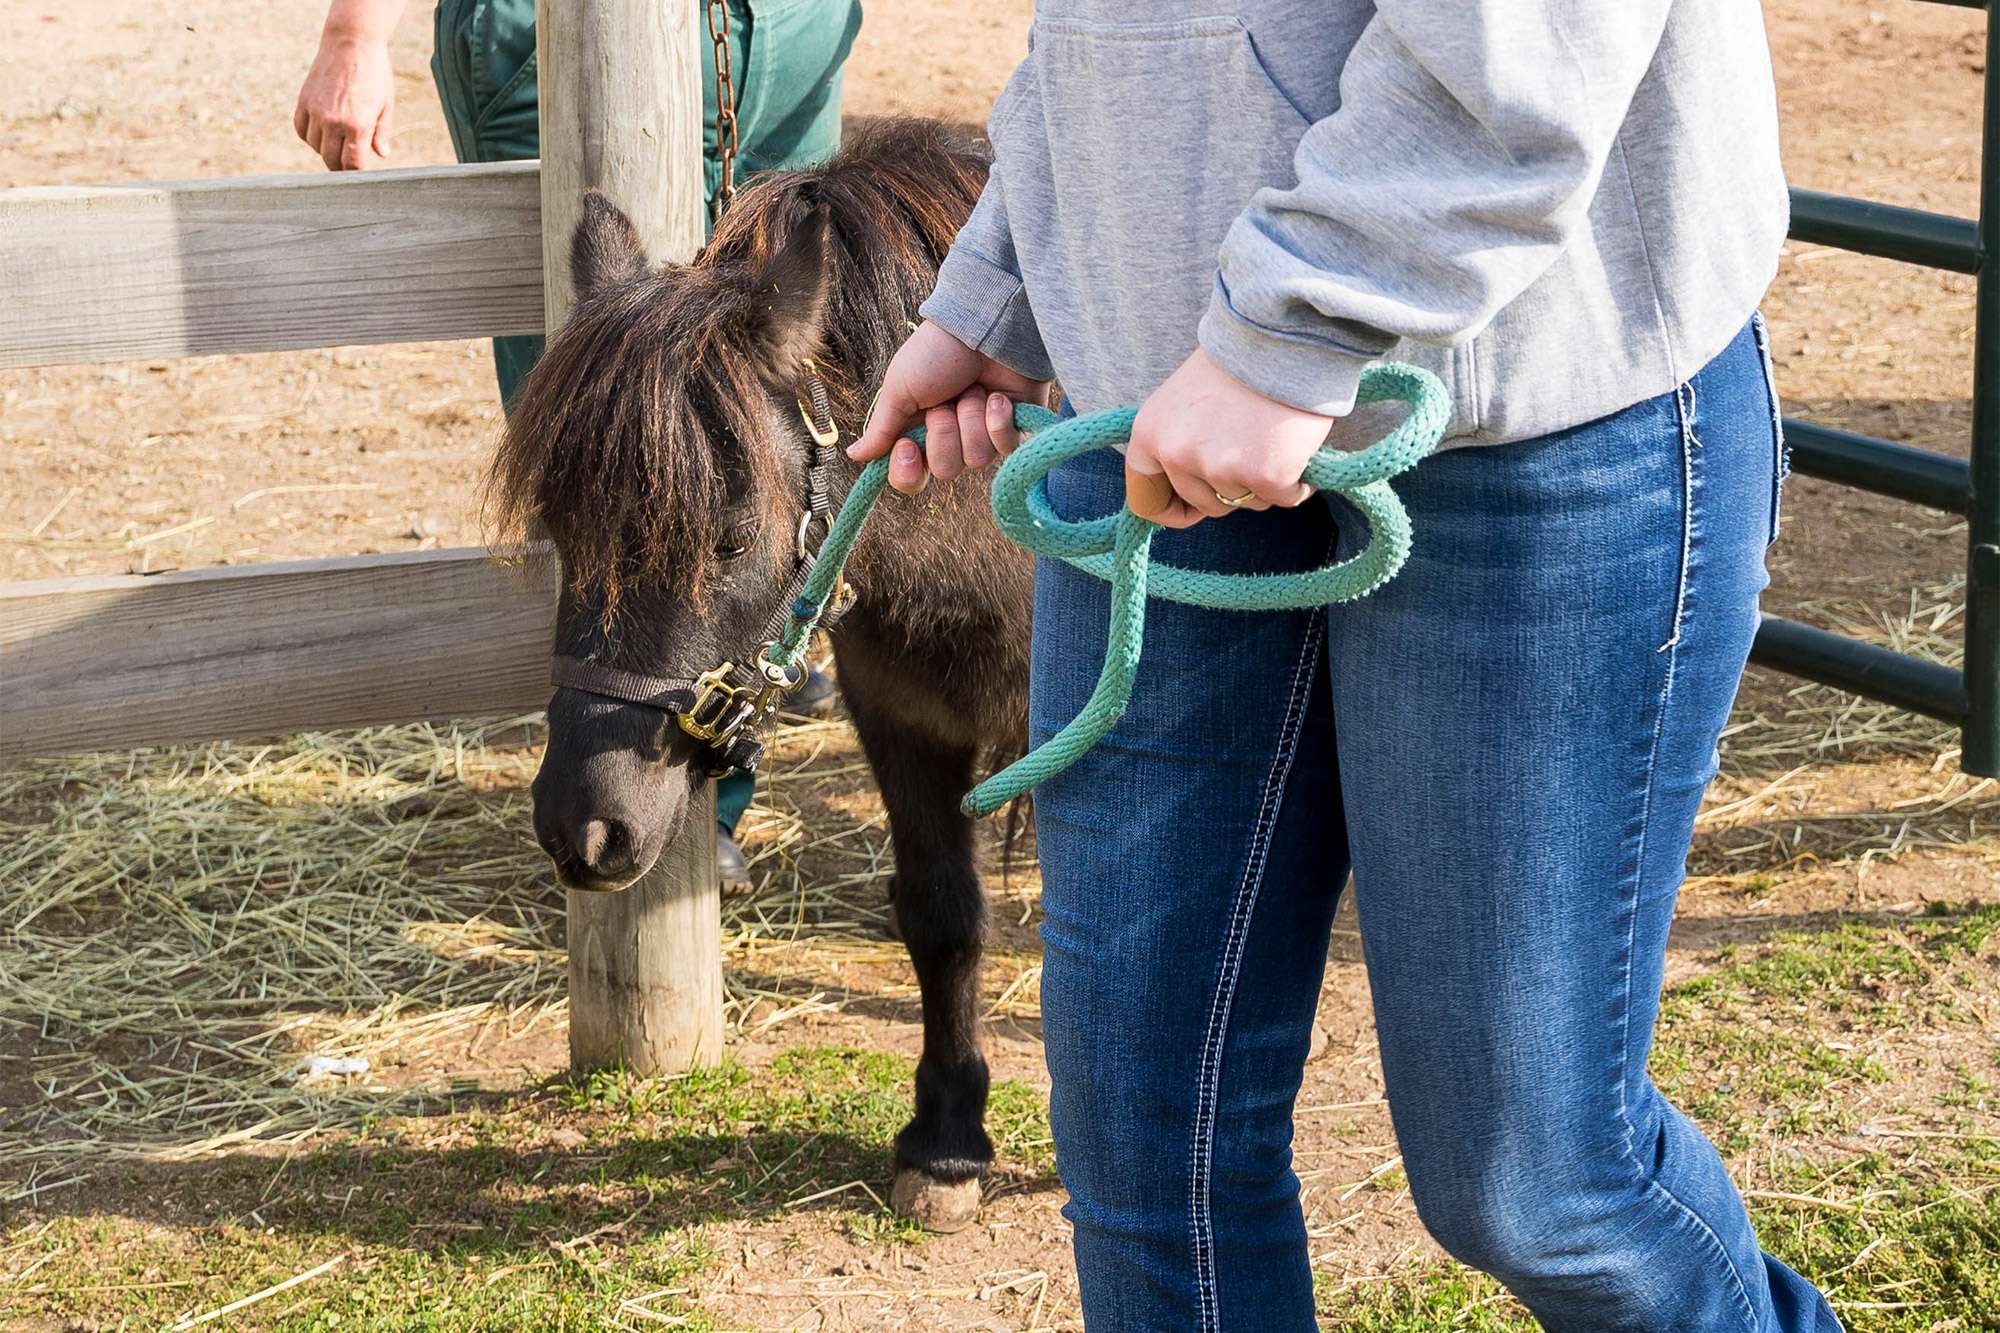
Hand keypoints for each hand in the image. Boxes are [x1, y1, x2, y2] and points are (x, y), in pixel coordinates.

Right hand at [294, 33, 394, 169]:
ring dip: (326, 150)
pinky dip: (310, 136)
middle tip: (350, 163)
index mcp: (357, 126)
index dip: (358, 172)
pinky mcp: (304, 101)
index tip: (362, 172)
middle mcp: (333, 122)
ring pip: (315, 147)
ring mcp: (316, 111)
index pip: (353, 165)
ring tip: (338, 143)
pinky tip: (322, 132)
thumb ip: (381, 132)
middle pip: (332, 161)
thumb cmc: (374, 73)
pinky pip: (301, 130)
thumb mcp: (385, 105)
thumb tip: (381, 154)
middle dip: (342, 166)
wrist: (351, 43)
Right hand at [848, 321, 1049, 493]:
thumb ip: (882, 428)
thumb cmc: (937, 352)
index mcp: (919, 432)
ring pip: (976, 460)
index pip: (911, 478)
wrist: (981, 326)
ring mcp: (984, 435)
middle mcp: (952, 439)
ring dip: (971, 419)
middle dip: (944, 432)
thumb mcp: (900, 388)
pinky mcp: (1015, 428)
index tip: (907, 446)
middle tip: (946, 401)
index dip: (908, 471)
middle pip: (945, 470)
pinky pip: (1005, 447)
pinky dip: (998, 420)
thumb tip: (855, 455)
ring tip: (974, 390)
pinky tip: (998, 397)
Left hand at [1125, 348, 1334, 528]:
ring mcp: (1220, 468)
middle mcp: (1177, 455)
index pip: (1145, 499)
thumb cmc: (1237, 363)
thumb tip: (1185, 491)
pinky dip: (1297, 482)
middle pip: (1206, 505)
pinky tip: (1298, 447)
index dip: (1174, 509)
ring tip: (1273, 437)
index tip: (1196, 507)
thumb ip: (1176, 441)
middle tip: (1251, 445)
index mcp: (1149, 435)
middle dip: (1231, 487)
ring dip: (1264, 481)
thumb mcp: (1181, 400)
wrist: (1284, 335)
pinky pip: (1285, 499)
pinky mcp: (1265, 475)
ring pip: (1246, 503)